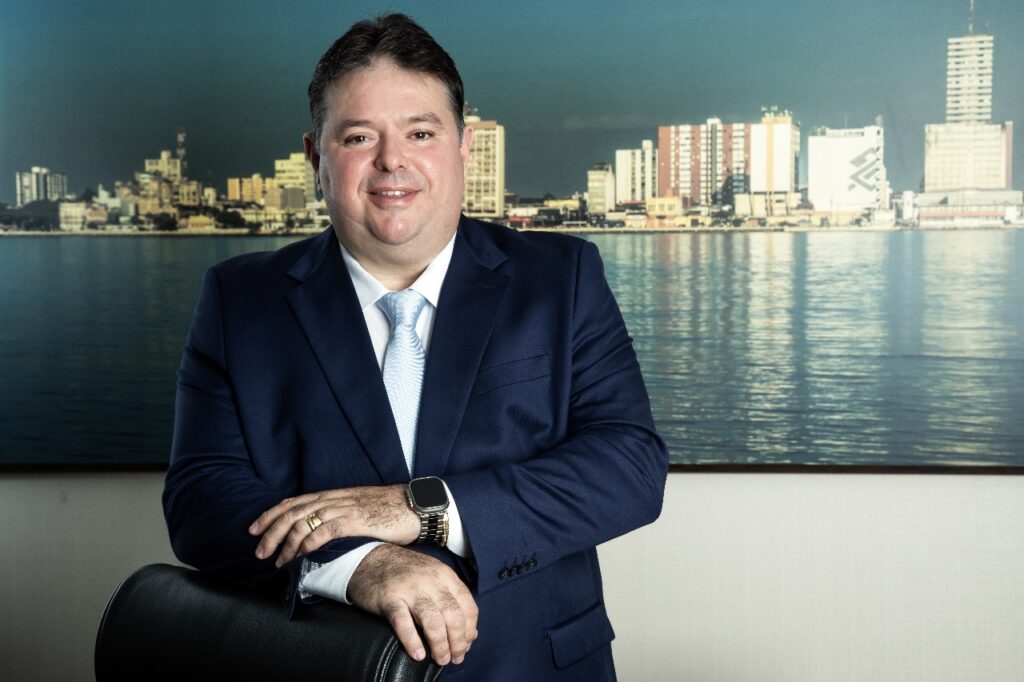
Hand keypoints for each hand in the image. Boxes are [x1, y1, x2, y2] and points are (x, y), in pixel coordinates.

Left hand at [249, 484, 419, 566]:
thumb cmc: (392, 511)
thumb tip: (325, 534)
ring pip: (303, 522)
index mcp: (334, 495)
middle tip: (258, 551)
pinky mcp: (354, 521)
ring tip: (277, 561)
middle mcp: (334, 499)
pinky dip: (307, 544)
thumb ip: (342, 517)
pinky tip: (300, 556)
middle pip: (292, 512)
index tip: (254, 528)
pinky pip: (323, 531)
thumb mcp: (360, 510)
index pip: (294, 501)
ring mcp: (344, 508)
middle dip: (270, 532)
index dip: (271, 514)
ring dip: (285, 543)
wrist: (417, 506)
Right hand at [349, 544, 477, 665]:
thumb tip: (469, 631)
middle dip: (458, 641)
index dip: (470, 629)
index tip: (466, 645)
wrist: (370, 559)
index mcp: (445, 576)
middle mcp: (430, 581)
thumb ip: (451, 599)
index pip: (468, 606)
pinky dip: (412, 641)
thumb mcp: (433, 577)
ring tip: (440, 659)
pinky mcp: (389, 598)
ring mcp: (409, 589)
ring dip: (440, 644)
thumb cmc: (405, 572)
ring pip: (433, 621)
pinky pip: (403, 623)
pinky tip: (418, 654)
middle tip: (455, 657)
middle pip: (453, 616)